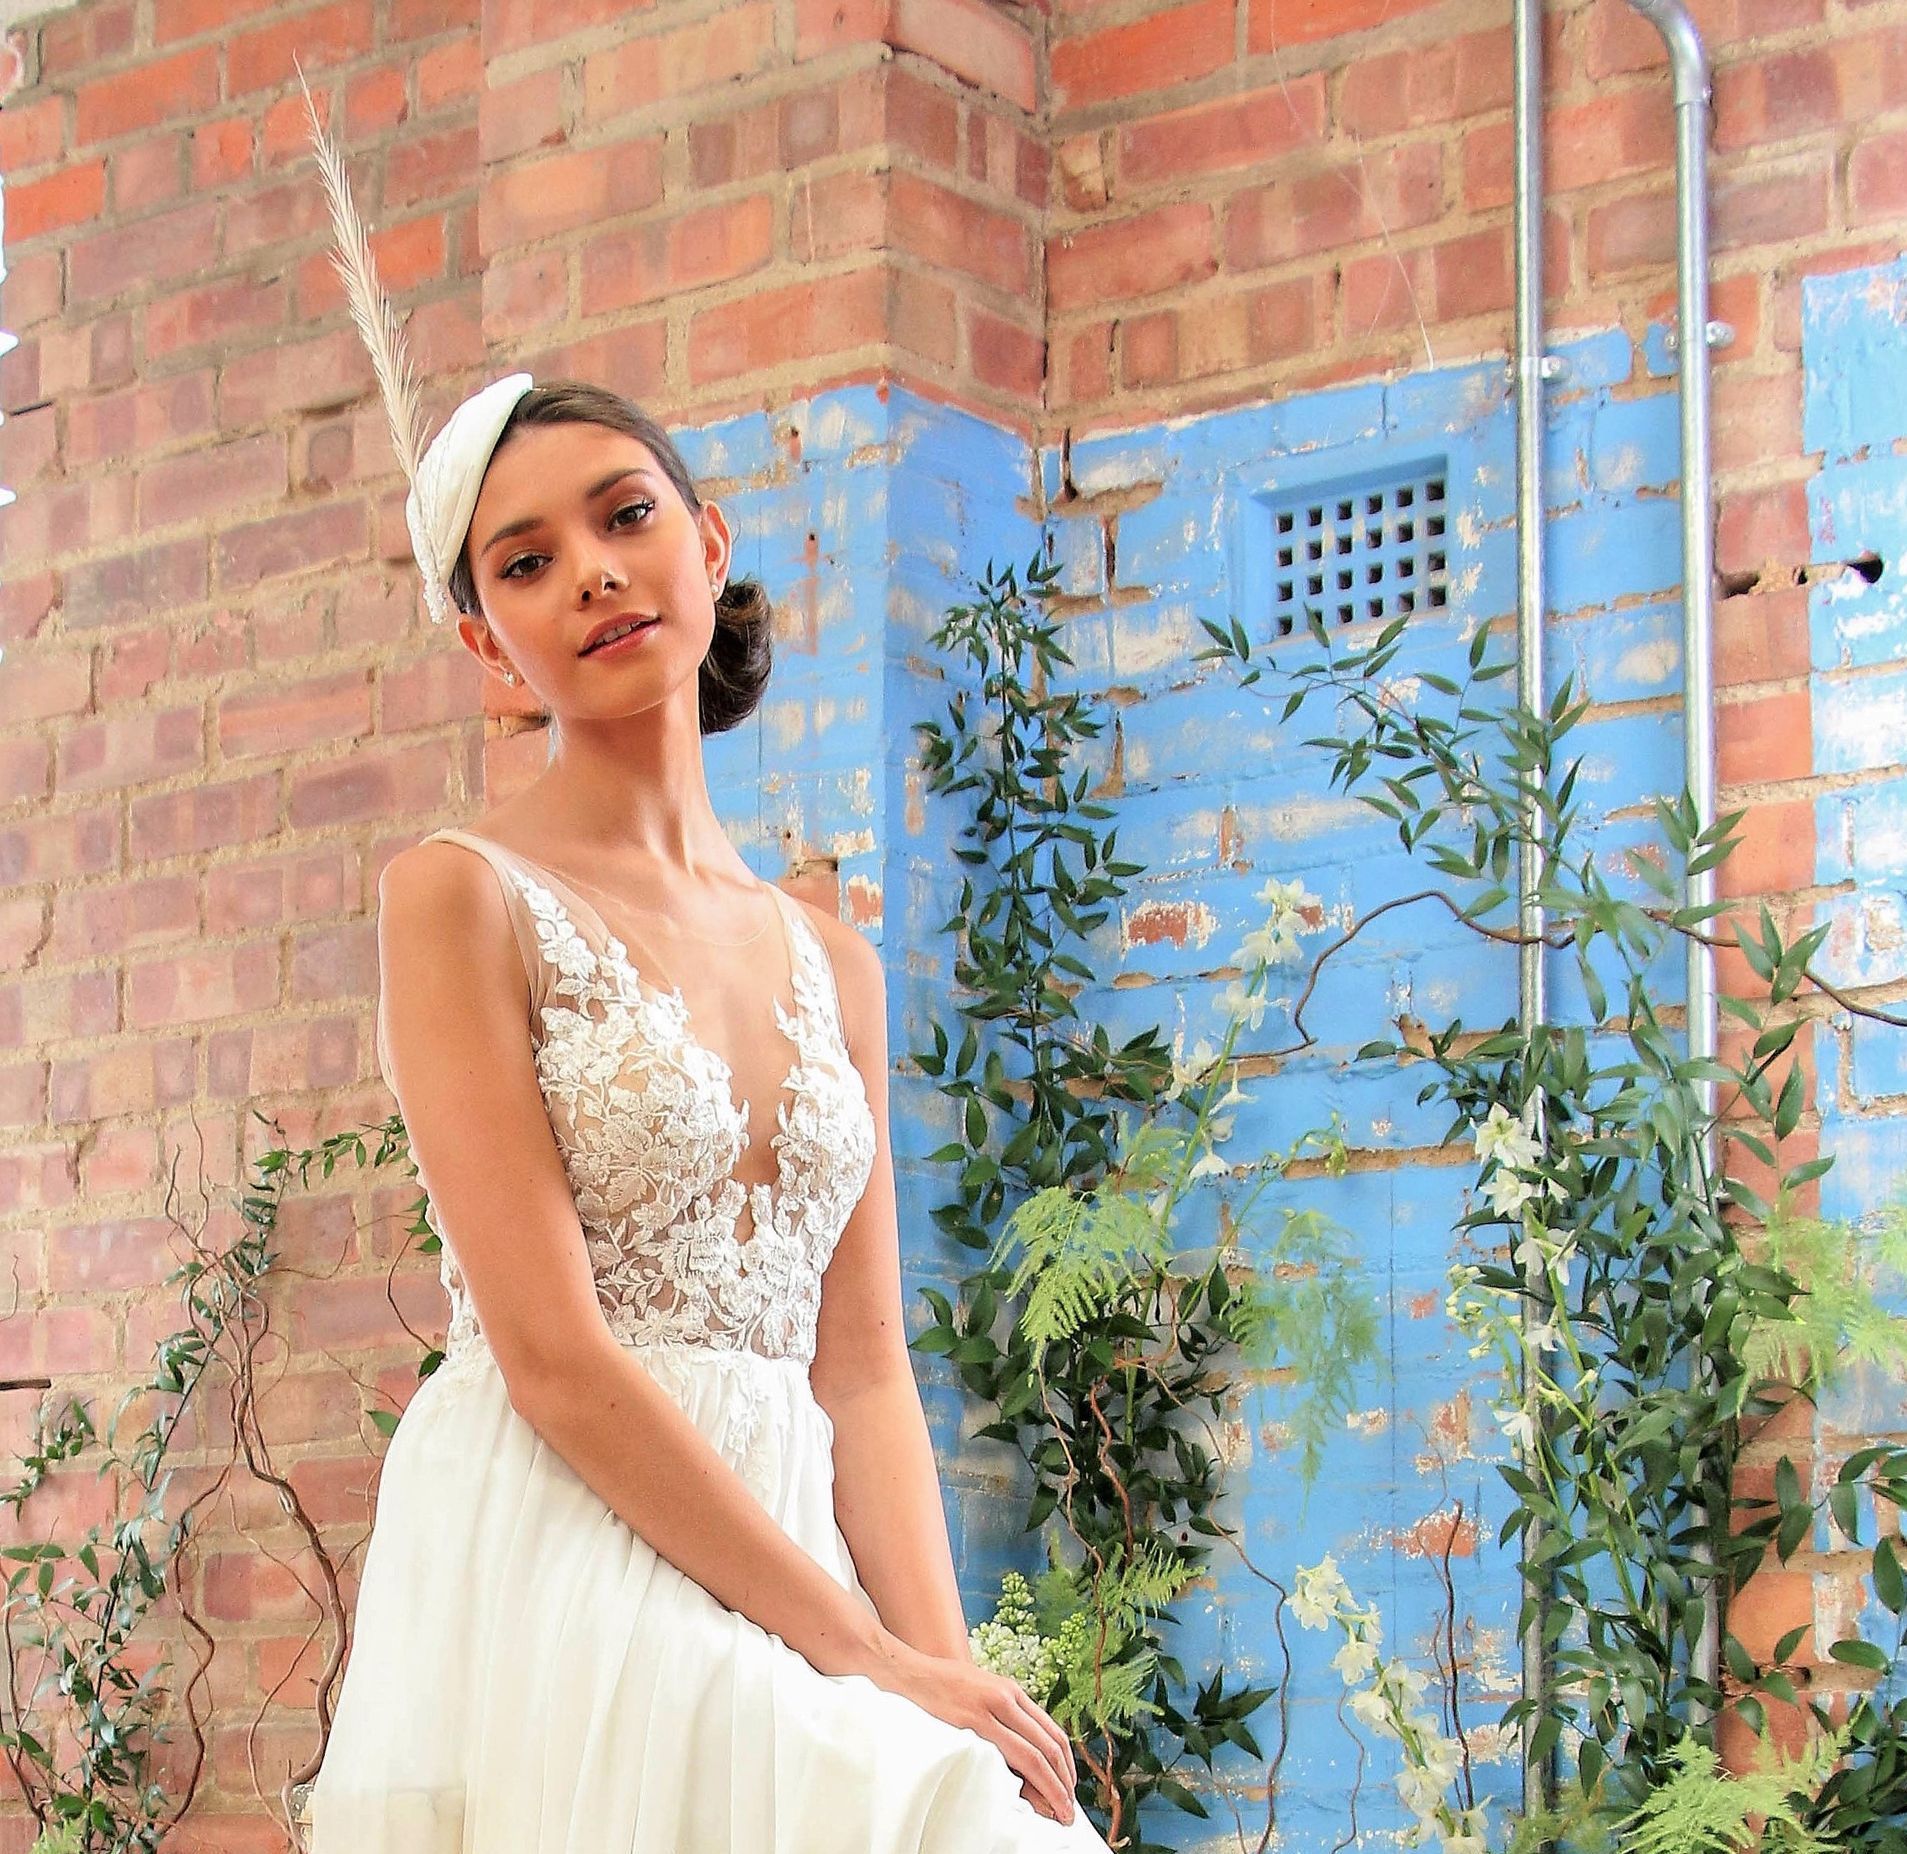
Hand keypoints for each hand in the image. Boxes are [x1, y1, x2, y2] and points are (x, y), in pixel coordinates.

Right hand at [870, 1638, 1079, 1825]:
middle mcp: (1004, 1698)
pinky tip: (1027, 1798)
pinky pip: (1004, 1757)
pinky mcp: (968, 1725)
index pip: (1052, 1732)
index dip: (1066, 1764)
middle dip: (1064, 1781)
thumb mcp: (980, 1694)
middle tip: (1069, 1808)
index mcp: (1010, 1691)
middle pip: (1049, 1745)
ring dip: (1051, 1786)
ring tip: (1058, 1809)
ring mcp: (987, 1711)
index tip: (1069, 1788)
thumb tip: (1026, 1760)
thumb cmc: (942, 1688)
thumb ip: (1003, 1719)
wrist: (907, 1673)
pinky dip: (1023, 1781)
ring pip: (1033, 1755)